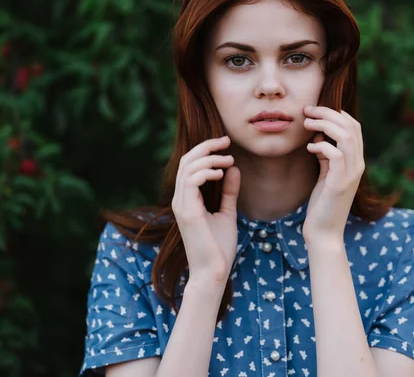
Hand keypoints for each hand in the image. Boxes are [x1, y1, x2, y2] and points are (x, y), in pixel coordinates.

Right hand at [171, 135, 240, 285]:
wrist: (214, 273)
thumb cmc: (219, 247)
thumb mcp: (227, 213)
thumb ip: (228, 192)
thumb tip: (233, 169)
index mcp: (187, 199)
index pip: (190, 165)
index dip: (206, 150)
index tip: (226, 144)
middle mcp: (180, 200)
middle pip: (186, 161)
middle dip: (206, 147)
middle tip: (226, 141)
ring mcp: (181, 206)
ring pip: (187, 168)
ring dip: (209, 159)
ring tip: (228, 159)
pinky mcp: (187, 212)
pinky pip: (190, 182)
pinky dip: (205, 172)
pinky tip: (221, 173)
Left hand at [303, 105, 364, 241]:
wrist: (324, 232)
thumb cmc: (322, 203)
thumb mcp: (326, 174)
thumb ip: (326, 155)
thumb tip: (317, 137)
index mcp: (356, 161)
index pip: (354, 126)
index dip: (336, 113)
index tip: (315, 111)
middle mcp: (358, 165)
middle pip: (350, 126)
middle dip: (328, 113)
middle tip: (308, 110)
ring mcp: (351, 174)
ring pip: (345, 136)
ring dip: (324, 125)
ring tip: (306, 123)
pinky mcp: (340, 183)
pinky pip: (336, 154)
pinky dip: (322, 146)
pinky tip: (310, 149)